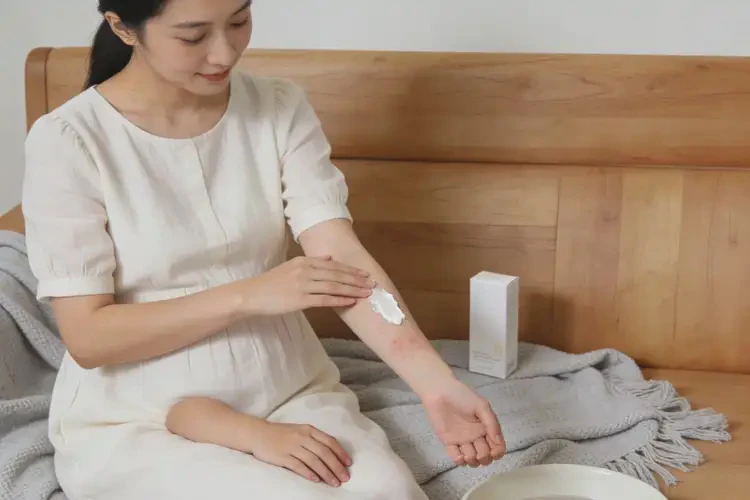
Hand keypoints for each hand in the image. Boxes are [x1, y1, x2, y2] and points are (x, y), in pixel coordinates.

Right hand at [244, 255, 374, 315]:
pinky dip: (339, 300)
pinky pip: (324, 299)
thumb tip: (330, 258)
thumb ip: (312, 263)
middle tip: (371, 283)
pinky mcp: (299, 299)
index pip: (334, 265)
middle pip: (337, 274)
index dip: (351, 270)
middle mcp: (305, 270)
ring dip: (352, 290)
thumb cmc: (271, 283)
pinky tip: (350, 302)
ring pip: (334, 286)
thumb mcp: (291, 267)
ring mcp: (303, 285)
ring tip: (366, 293)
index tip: (365, 274)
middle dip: (356, 279)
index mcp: (304, 262)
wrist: (252, 295)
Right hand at [247, 421, 351, 486]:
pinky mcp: (282, 456)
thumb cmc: (281, 433)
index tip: (348, 464)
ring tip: (334, 483)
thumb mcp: (300, 431)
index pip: (329, 441)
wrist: (258, 433)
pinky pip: (299, 466)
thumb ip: (314, 439)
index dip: (340, 453)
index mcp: (309, 429)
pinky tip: (317, 480)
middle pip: (324, 453)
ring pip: (314, 461)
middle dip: (337, 466)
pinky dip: (309, 474)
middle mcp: (302, 437)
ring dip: (326, 473)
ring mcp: (292, 446)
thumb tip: (332, 454)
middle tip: (345, 478)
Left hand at [421, 377, 505, 466]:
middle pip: (485, 456)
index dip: (497, 452)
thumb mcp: (482, 405)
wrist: (439, 391)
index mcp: (486, 427)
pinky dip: (459, 461)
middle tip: (479, 452)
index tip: (493, 452)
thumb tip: (498, 442)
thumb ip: (492, 423)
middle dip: (484, 458)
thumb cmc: (462, 395)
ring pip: (472, 459)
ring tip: (468, 454)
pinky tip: (460, 455)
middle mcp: (476, 436)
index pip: (497, 446)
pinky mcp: (449, 442)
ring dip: (472, 461)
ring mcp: (462, 440)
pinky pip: (456, 457)